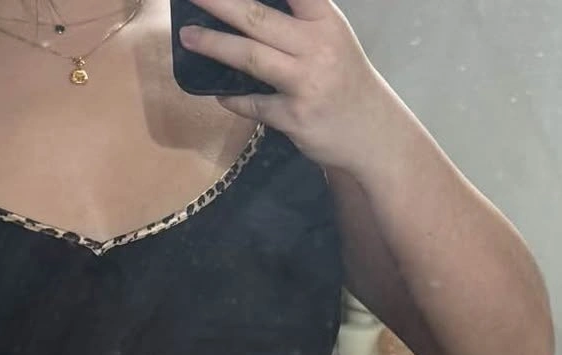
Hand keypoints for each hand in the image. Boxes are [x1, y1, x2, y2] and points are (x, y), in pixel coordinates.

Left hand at [178, 0, 398, 172]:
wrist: (372, 134)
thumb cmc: (346, 83)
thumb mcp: (334, 42)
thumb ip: (300, 25)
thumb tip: (249, 15)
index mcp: (326, 21)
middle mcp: (317, 46)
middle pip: (258, 18)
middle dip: (220, 3)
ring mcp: (305, 82)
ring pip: (250, 57)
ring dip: (214, 45)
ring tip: (188, 37)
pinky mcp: (293, 116)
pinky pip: (252, 103)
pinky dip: (232, 98)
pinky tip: (218, 93)